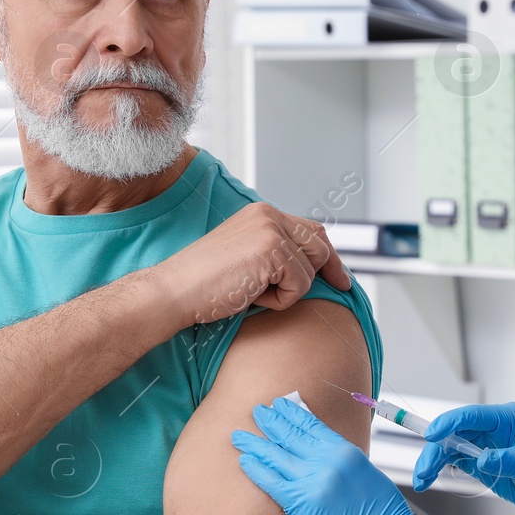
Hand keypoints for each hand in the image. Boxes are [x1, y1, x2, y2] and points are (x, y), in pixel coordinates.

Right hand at [155, 202, 350, 324]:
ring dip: (289, 291)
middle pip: (320, 245)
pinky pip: (300, 284)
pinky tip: (251, 295)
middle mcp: (269, 214)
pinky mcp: (272, 249)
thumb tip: (316, 267)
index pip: (312, 230)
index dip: (328, 257)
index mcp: (261, 213)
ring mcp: (271, 229)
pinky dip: (280, 300)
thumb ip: (275, 252)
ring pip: (311, 269)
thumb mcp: (246, 258)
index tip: (341, 279)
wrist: (174, 291)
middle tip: (306, 293)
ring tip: (254, 291)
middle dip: (322, 273)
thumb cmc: (204, 284)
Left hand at [232, 397, 450, 514]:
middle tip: (257, 412)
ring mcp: (312, 483)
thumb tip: (318, 446)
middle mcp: (327, 462)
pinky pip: (272, 482)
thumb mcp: (365, 472)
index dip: (292, 413)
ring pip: (276, 456)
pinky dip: (257, 470)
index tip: (279, 405)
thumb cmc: (381, 513)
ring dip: (256, 444)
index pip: (312, 425)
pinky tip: (245, 461)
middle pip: (291, 436)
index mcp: (345, 450)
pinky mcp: (301, 505)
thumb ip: (341, 458)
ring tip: (240, 435)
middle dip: (271, 422)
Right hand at [414, 402, 514, 514]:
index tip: (433, 434)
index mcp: (507, 419)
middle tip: (425, 469)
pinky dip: (441, 469)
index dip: (449, 423)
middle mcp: (493, 430)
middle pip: (454, 433)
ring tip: (423, 479)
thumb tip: (480, 461)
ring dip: (435, 461)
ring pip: (451, 448)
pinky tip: (431, 478)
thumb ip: (504, 461)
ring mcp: (486, 446)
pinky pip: (456, 461)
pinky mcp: (482, 463)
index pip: (471, 416)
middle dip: (436, 450)